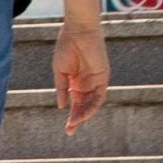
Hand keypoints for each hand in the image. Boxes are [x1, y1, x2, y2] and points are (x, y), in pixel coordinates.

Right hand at [53, 10, 109, 133]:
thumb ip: (61, 88)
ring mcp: (95, 80)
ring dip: (85, 114)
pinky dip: (93, 105)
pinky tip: (84, 112)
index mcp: (75, 82)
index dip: (72, 115)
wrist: (78, 32)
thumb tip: (61, 106)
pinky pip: (99, 95)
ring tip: (75, 123)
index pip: (75, 103)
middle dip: (78, 118)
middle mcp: (87, 83)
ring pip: (92, 103)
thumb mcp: (60, 72)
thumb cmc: (66, 48)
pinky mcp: (103, 76)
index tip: (68, 128)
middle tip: (70, 130)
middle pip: (84, 105)